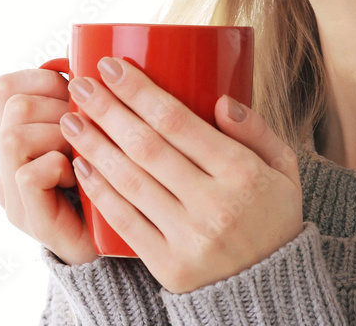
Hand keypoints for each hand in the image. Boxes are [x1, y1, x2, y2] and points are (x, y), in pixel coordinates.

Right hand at [0, 68, 98, 265]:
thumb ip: (85, 98)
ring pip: (14, 136)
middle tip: (86, 128)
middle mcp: (5, 162)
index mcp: (17, 133)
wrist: (119, 239)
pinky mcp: (27, 218)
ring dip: (59, 135)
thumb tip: (95, 58)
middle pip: (13, 106)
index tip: (74, 93)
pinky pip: (29, 174)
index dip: (43, 79)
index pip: (5, 86)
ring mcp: (11, 192)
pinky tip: (79, 176)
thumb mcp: (96, 126)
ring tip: (82, 151)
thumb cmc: (114, 173)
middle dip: (59, 107)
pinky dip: (59, 166)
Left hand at [60, 57, 303, 293]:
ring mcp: (190, 237)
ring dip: (95, 146)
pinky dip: (100, 192)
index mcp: (243, 173)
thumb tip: (221, 101)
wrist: (272, 288)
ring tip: (71, 120)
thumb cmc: (274, 216)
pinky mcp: (170, 266)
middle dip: (107, 109)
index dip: (140, 91)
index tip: (112, 67)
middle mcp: (215, 204)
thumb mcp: (284, 168)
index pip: (179, 122)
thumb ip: (257, 130)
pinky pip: (126, 221)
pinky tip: (82, 166)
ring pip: (131, 181)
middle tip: (80, 83)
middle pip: (147, 147)